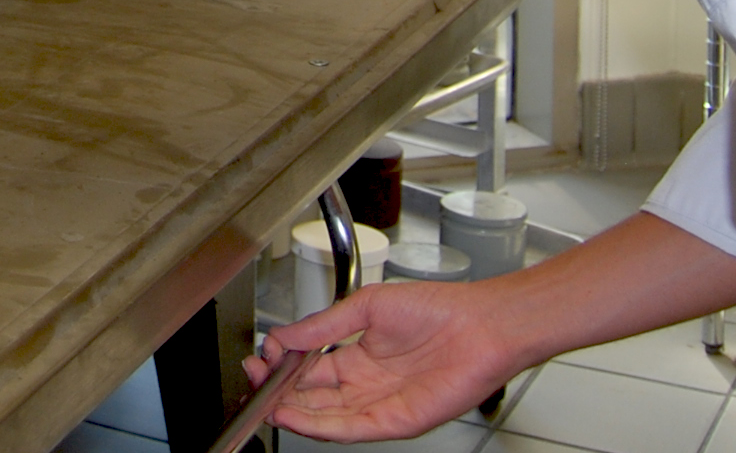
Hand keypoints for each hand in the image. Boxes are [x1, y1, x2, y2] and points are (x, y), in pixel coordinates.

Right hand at [241, 282, 521, 443]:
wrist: (481, 325)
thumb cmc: (439, 309)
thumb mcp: (368, 307)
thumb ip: (324, 326)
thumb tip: (285, 334)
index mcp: (359, 355)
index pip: (310, 369)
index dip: (282, 367)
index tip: (262, 358)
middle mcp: (367, 384)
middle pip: (313, 397)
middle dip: (279, 393)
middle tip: (254, 383)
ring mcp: (381, 405)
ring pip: (326, 417)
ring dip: (294, 413)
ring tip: (266, 404)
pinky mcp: (397, 421)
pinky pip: (352, 428)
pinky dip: (320, 426)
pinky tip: (296, 416)